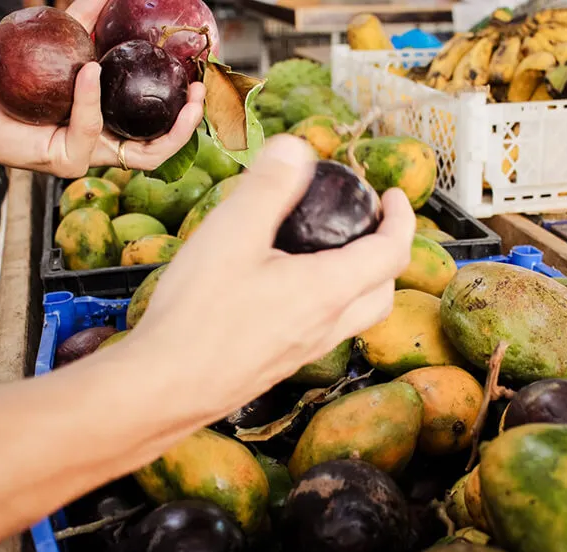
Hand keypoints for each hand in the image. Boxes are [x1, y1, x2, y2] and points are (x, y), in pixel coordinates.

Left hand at [0, 0, 204, 175]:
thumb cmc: (15, 88)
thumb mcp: (59, 48)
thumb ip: (85, 23)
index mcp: (110, 128)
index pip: (160, 129)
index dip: (185, 112)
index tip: (198, 80)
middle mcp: (105, 148)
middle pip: (162, 149)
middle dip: (188, 125)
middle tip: (198, 92)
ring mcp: (88, 158)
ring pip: (143, 154)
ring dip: (170, 128)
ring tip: (183, 93)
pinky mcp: (66, 161)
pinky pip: (88, 128)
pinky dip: (91, 99)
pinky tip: (91, 70)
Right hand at [127, 135, 415, 424]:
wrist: (166, 387)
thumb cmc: (198, 313)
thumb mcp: (231, 233)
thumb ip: (268, 186)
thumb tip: (296, 148)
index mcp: (328, 291)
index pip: (391, 253)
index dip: (401, 219)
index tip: (392, 197)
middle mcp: (326, 326)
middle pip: (382, 291)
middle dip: (387, 254)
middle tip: (368, 226)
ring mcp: (303, 351)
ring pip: (354, 317)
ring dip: (360, 284)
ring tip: (330, 255)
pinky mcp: (279, 366)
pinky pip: (322, 332)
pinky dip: (328, 305)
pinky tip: (286, 292)